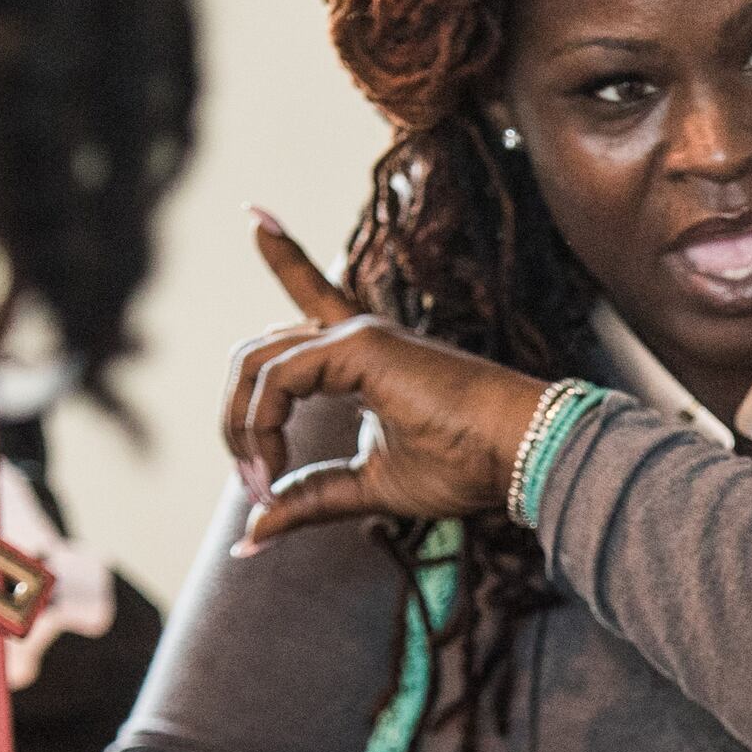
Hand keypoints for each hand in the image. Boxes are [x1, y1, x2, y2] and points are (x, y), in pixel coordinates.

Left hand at [223, 214, 551, 549]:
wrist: (515, 455)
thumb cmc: (463, 467)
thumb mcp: (367, 490)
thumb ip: (310, 502)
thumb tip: (250, 536)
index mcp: (362, 362)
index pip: (312, 297)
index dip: (286, 256)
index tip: (256, 215)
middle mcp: (354, 338)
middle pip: (258, 353)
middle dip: (236, 420)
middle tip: (256, 485)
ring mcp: (355, 335)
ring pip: (256, 363)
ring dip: (243, 429)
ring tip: (262, 485)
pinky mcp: (359, 344)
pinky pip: (277, 378)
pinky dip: (262, 426)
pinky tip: (273, 469)